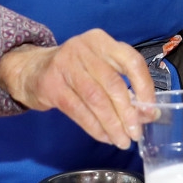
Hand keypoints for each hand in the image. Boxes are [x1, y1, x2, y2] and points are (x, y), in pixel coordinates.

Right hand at [0, 29, 154, 148]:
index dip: (145, 87)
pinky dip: (94, 127)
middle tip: (136, 133)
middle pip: (113, 83)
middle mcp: (84, 48)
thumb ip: (124, 87)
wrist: (31, 70)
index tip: (151, 111)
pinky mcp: (51, 85)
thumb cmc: (76, 70)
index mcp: (102, 41)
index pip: (132, 61)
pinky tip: (104, 137)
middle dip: (128, 113)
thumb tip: (148, 115)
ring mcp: (65, 65)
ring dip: (112, 124)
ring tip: (122, 141)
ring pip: (96, 99)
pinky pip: (78, 110)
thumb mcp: (100, 69)